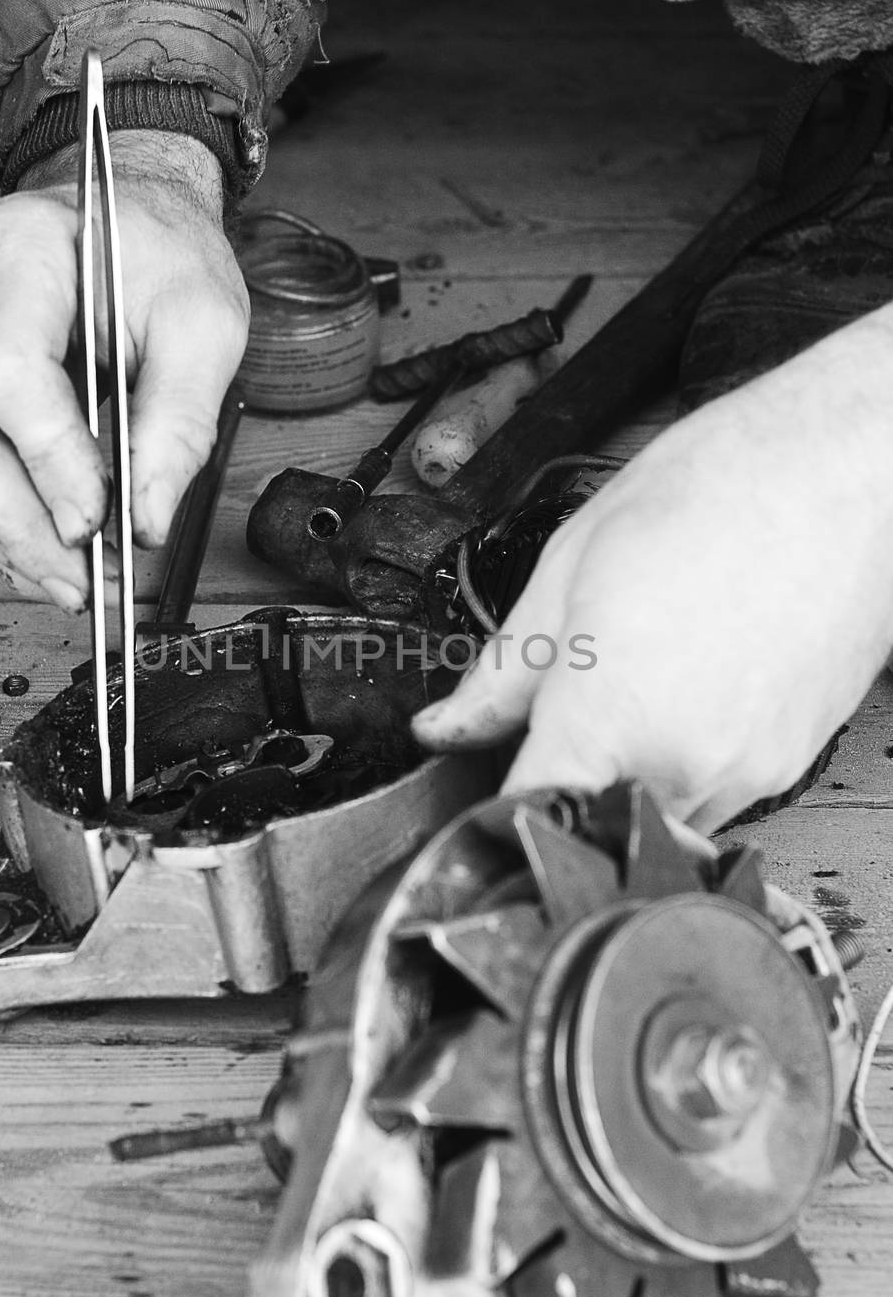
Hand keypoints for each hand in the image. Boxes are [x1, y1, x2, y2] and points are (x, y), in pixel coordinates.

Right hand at [0, 130, 248, 609]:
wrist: (124, 212)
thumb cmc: (161, 253)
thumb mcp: (204, 321)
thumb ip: (180, 421)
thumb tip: (150, 520)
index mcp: (16, 256)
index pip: (4, 374)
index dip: (48, 462)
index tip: (99, 522)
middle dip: (22, 525)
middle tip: (87, 581)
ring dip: (9, 541)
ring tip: (74, 586)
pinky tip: (42, 561)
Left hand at [413, 310, 892, 831]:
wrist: (848, 472)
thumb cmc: (721, 491)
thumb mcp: (571, 564)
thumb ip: (502, 672)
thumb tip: (448, 726)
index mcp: (612, 714)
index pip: (530, 819)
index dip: (492, 819)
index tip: (481, 798)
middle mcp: (684, 762)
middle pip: (592, 824)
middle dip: (565, 784)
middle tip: (561, 714)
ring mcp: (747, 771)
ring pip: (656, 816)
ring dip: (626, 774)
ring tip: (638, 681)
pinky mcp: (787, 764)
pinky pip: (713, 792)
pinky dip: (683, 758)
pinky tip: (687, 682)